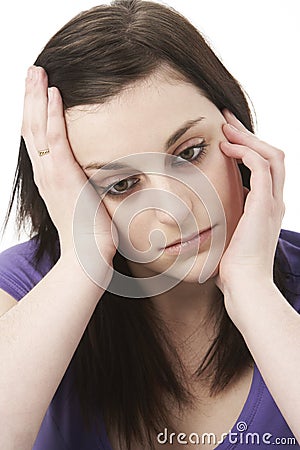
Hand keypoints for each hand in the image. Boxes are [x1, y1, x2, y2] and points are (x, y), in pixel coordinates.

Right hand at [21, 66, 116, 285]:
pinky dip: (53, 116)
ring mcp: (52, 174)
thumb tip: (92, 170)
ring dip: (36, 97)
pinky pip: (56, 140)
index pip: (36, 136)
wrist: (88, 253)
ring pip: (37, 128)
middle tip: (32, 70)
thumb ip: (81, 181)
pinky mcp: (64, 177)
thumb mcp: (82, 198)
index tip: (38, 88)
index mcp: (49, 176)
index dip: (35, 111)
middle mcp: (45, 172)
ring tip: (37, 72)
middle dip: (30, 96)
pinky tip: (54, 94)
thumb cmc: (89, 229)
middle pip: (30, 126)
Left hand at [216, 109, 284, 298]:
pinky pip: (262, 167)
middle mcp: (274, 201)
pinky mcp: (265, 206)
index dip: (247, 147)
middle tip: (226, 120)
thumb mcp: (228, 235)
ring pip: (271, 155)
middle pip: (271, 155)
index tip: (225, 136)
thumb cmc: (231, 266)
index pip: (264, 167)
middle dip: (248, 134)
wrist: (243, 285)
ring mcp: (273, 203)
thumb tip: (208, 209)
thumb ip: (226, 219)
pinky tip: (226, 147)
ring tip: (225, 128)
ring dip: (247, 138)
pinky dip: (246, 152)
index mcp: (266, 207)